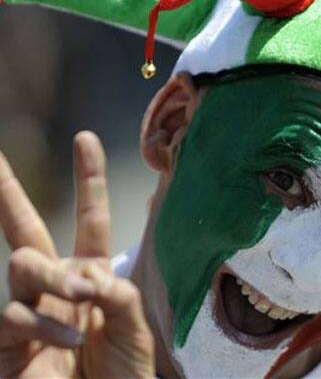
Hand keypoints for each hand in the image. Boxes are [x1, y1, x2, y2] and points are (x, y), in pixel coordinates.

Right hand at [0, 132, 154, 377]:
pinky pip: (16, 313)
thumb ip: (120, 295)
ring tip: (82, 295)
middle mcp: (58, 286)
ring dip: (55, 276)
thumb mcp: (135, 329)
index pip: (90, 220)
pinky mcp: (8, 343)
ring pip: (24, 266)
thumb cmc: (125, 375)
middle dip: (9, 195)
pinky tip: (71, 336)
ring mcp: (32, 311)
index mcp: (92, 275)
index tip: (85, 139)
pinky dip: (45, 322)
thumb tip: (91, 273)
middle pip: (27, 231)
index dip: (88, 181)